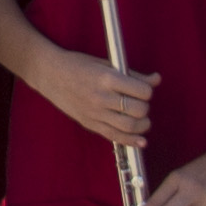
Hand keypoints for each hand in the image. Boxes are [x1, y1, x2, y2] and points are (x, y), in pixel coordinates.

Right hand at [32, 44, 157, 148]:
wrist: (49, 74)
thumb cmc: (78, 65)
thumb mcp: (106, 64)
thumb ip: (132, 74)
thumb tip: (156, 80)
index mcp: (107, 78)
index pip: (142, 92)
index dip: (147, 92)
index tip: (143, 90)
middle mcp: (102, 97)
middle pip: (138, 110)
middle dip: (145, 108)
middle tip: (140, 104)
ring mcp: (95, 113)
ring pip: (129, 127)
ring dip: (142, 125)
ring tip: (142, 120)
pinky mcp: (89, 124)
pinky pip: (114, 137)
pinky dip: (131, 141)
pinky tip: (140, 141)